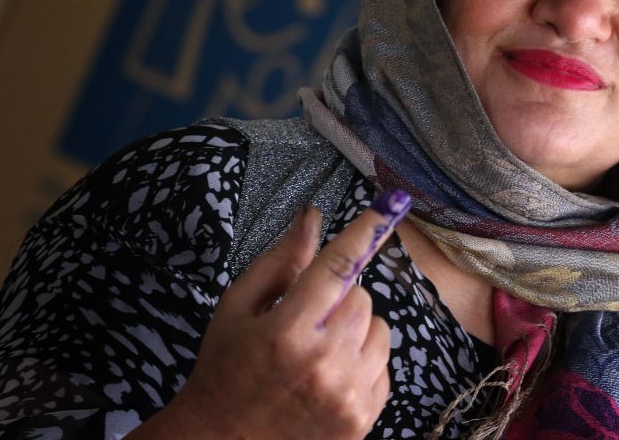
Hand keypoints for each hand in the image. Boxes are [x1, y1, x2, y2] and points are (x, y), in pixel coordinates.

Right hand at [132, 189, 410, 439]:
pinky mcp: (363, 419)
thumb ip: (280, 262)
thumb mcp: (237, 310)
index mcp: (286, 331)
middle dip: (339, 299)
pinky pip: (385, 366)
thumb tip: (312, 218)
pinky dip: (364, 363)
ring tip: (318, 351)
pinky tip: (329, 377)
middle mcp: (323, 363)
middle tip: (307, 319)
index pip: (339, 266)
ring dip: (356, 330)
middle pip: (363, 298)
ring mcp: (347, 395)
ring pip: (380, 329)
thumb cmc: (224, 371)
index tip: (394, 201)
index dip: (368, 229)